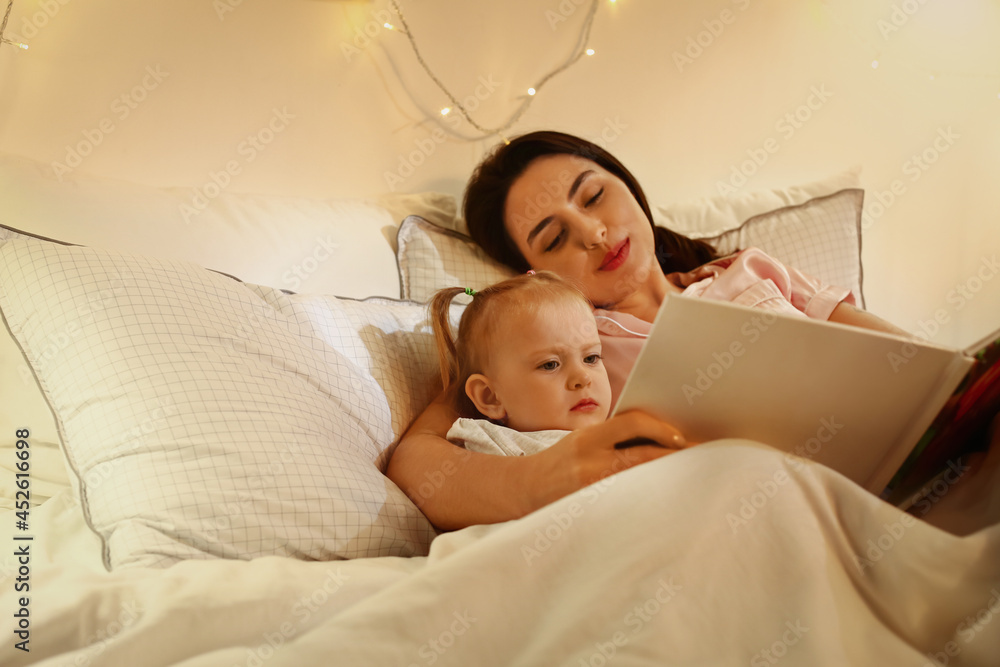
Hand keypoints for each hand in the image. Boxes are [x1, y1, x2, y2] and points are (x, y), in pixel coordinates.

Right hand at [530, 410, 689, 506]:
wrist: (525, 489)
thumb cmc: (560, 462)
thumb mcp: (581, 440)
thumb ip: (613, 437)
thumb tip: (660, 437)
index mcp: (589, 438)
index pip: (632, 422)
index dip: (661, 428)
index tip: (681, 437)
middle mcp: (590, 461)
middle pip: (643, 455)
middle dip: (673, 456)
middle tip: (699, 458)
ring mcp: (591, 487)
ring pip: (640, 480)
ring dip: (666, 478)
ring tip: (687, 478)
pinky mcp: (593, 507)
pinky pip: (629, 501)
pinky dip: (649, 497)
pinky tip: (663, 498)